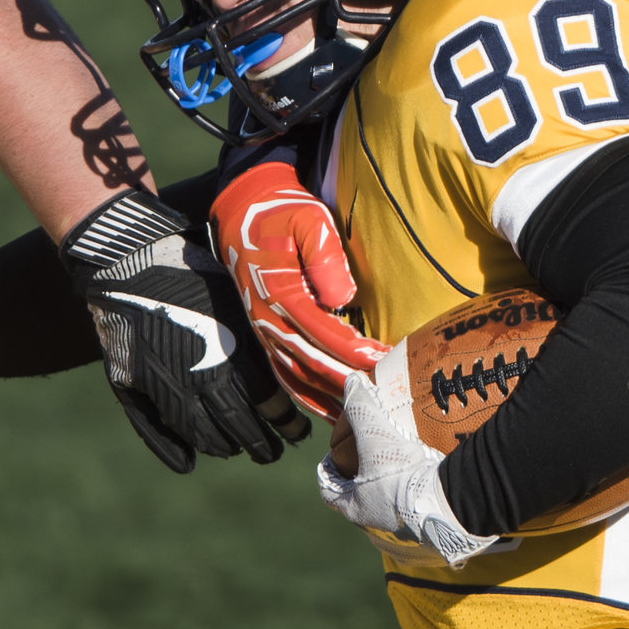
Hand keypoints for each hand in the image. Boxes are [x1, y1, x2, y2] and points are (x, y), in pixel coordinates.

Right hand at [58, 189, 310, 471]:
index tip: (299, 432)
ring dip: (221, 446)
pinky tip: (187, 463)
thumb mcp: (238, 299)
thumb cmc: (194, 271)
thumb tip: (293, 360)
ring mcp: (163, 385)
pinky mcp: (130, 386)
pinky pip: (153, 430)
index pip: (270, 403)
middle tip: (273, 453)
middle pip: (238, 425)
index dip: (286, 422)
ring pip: (199, 432)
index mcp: (234, 354)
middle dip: (260, 443)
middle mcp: (201, 377)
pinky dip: (171, 450)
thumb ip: (260, 335)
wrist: (131, 260)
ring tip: (235, 450)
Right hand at [210, 161, 385, 421]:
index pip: (323, 332)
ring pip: (297, 378)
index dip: (354, 352)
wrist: (243, 212)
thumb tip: (342, 298)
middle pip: (312, 364)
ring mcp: (264, 332)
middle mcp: (269, 320)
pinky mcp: (266, 335)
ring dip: (329, 399)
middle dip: (350, 382)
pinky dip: (308, 398)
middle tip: (385, 396)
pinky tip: (331, 412)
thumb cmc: (283, 212)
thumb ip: (325, 256)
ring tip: (363, 416)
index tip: (385, 362)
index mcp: (280, 294)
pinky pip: (285, 376)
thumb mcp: (308, 220)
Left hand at [317, 346, 496, 566]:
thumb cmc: (401, 475)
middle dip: (364, 482)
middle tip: (375, 460)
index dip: (328, 473)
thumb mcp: (375, 435)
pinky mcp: (429, 536)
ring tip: (408, 469)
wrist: (446, 507)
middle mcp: (375, 526)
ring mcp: (403, 536)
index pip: (330, 491)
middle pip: (361, 501)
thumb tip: (351, 381)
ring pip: (392, 511)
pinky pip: (421, 517)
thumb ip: (361, 407)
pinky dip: (422, 502)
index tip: (332, 458)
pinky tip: (435, 484)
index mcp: (355, 507)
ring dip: (395, 494)